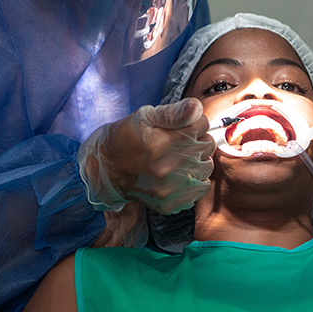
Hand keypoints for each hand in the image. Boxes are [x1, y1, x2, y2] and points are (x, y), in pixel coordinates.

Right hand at [78, 98, 214, 214]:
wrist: (105, 169)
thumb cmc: (126, 137)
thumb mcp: (144, 116)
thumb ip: (173, 111)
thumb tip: (197, 108)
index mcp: (159, 143)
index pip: (201, 125)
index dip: (194, 122)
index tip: (181, 125)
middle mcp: (165, 168)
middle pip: (206, 145)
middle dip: (197, 139)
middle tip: (179, 141)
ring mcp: (168, 189)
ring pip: (207, 166)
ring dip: (198, 159)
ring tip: (180, 156)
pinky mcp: (170, 203)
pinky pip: (201, 188)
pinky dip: (196, 179)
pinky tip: (180, 173)